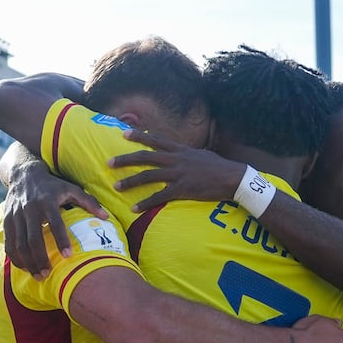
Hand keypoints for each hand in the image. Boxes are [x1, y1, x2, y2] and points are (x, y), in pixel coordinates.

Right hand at [2, 160, 106, 278]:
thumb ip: (89, 202)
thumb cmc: (52, 185)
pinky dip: (15, 257)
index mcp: (47, 201)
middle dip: (40, 258)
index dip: (61, 239)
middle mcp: (30, 208)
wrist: (23, 175)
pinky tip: (24, 268)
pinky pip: (9, 242)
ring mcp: (16, 215)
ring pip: (19, 243)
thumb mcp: (71, 188)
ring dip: (28, 262)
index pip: (55, 222)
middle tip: (48, 274)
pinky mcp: (6, 220)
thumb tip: (106, 217)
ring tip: (38, 276)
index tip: (68, 255)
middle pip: (33, 238)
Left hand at [108, 129, 244, 212]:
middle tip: (109, 163)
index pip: (156, 139)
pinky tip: (135, 208)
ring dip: (130, 181)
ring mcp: (178, 174)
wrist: (232, 177)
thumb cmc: (219, 167)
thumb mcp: (201, 154)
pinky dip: (146, 202)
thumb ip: (187, 153)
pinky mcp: (182, 189)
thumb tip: (179, 151)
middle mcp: (176, 159)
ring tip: (116, 186)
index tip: (124, 134)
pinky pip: (159, 196)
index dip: (139, 136)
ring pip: (148, 176)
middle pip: (146, 157)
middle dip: (125, 159)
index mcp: (180, 149)